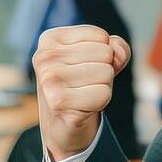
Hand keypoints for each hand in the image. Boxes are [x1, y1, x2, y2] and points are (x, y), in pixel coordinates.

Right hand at [34, 25, 130, 159]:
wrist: (62, 125)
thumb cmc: (81, 85)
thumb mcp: (100, 59)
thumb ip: (116, 48)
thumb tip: (117, 52)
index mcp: (50, 40)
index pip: (100, 36)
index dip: (104, 55)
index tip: (84, 68)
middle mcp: (45, 57)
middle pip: (105, 53)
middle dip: (104, 72)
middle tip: (84, 85)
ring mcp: (49, 79)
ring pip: (106, 73)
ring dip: (102, 87)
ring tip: (83, 95)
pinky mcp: (58, 101)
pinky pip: (103, 94)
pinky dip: (100, 102)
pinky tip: (82, 107)